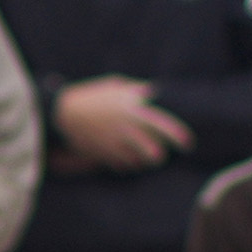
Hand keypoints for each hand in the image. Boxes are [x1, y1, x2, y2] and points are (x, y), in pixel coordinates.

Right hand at [48, 75, 191, 173]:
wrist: (63, 113)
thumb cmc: (93, 96)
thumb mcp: (115, 86)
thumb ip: (136, 91)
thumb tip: (155, 92)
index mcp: (132, 108)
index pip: (162, 124)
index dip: (177, 135)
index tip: (188, 143)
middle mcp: (125, 128)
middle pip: (152, 150)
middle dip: (158, 155)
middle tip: (160, 155)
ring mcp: (114, 143)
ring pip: (138, 161)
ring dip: (142, 160)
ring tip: (143, 155)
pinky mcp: (104, 154)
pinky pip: (123, 165)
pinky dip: (127, 162)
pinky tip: (126, 157)